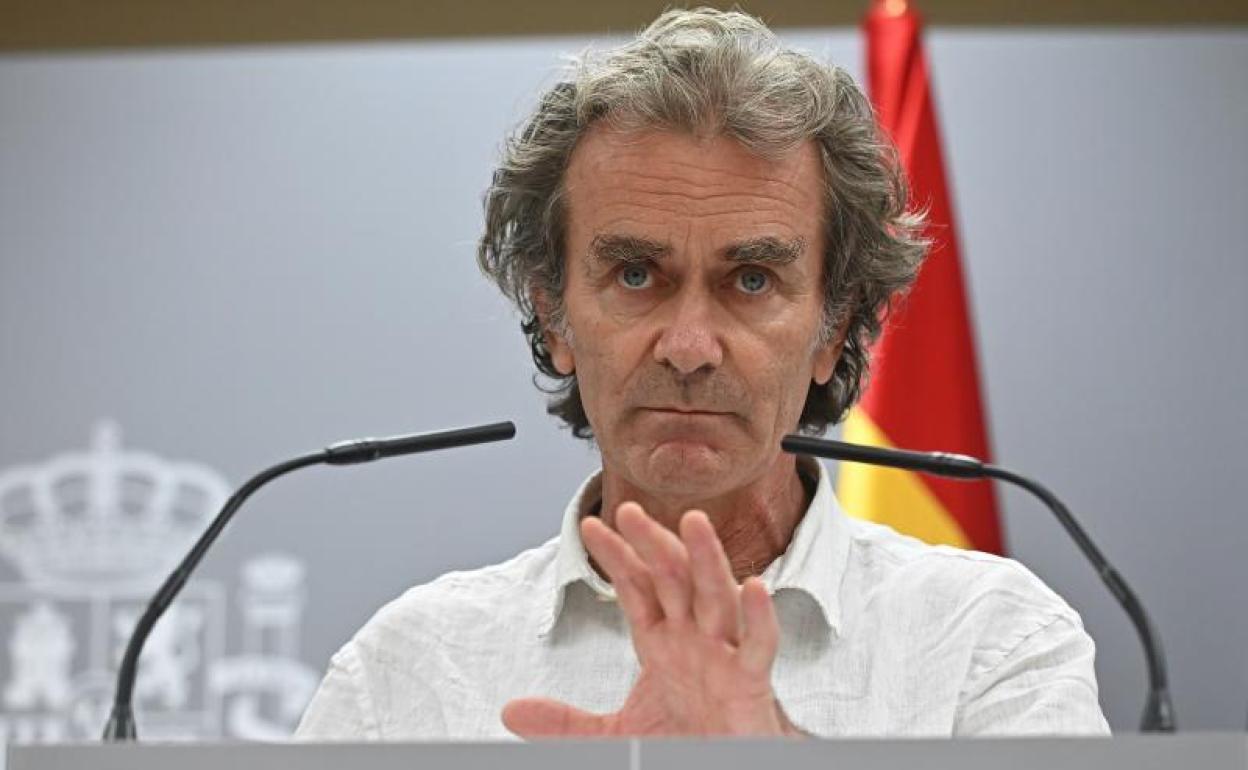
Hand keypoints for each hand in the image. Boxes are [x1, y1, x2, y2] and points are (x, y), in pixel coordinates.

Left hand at [502, 502, 801, 737]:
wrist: (726, 766)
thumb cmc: (686, 742)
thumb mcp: (615, 734)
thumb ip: (566, 722)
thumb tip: (513, 711)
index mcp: (664, 642)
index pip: (637, 588)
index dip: (616, 557)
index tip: (589, 526)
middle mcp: (694, 639)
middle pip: (673, 579)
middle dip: (652, 543)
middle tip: (628, 509)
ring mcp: (725, 656)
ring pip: (717, 597)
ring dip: (706, 558)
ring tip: (693, 522)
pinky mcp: (752, 683)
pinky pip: (759, 646)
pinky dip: (759, 618)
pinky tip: (754, 587)